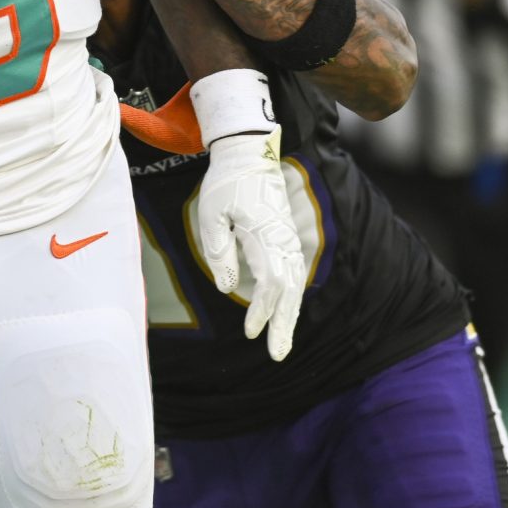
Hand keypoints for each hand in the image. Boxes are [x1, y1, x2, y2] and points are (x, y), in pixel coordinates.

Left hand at [189, 70, 306, 360]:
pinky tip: (285, 315)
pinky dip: (291, 298)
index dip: (263, 309)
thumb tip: (228, 288)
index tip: (251, 331)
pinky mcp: (286, 237)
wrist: (248, 153)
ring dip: (290, 315)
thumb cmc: (225, 182)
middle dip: (284, 324)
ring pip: (296, 284)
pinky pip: (294, 274)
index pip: (272, 282)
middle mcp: (283, 240)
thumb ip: (219, 251)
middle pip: (291, 290)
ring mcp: (288, 238)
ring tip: (282, 344)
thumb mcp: (211, 214)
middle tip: (278, 355)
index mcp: (266, 234)